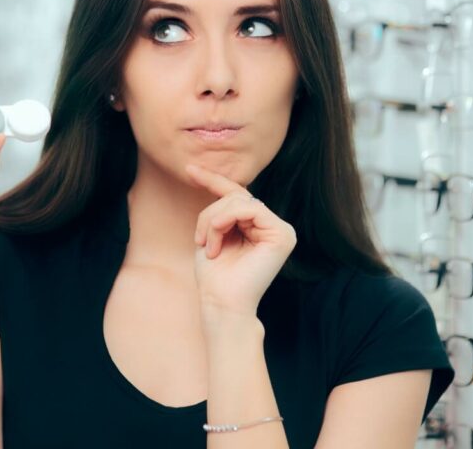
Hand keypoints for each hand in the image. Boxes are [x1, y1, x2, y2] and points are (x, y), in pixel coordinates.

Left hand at [186, 163, 296, 318]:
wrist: (222, 304)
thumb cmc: (215, 276)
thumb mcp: (212, 235)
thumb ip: (221, 211)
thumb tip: (217, 182)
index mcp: (258, 227)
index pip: (237, 195)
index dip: (213, 179)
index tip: (189, 169)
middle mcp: (273, 227)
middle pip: (236, 196)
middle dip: (210, 214)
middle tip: (199, 240)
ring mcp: (282, 231)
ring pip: (240, 200)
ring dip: (214, 220)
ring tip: (209, 245)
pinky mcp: (283, 235)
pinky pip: (250, 208)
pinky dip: (227, 219)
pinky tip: (218, 237)